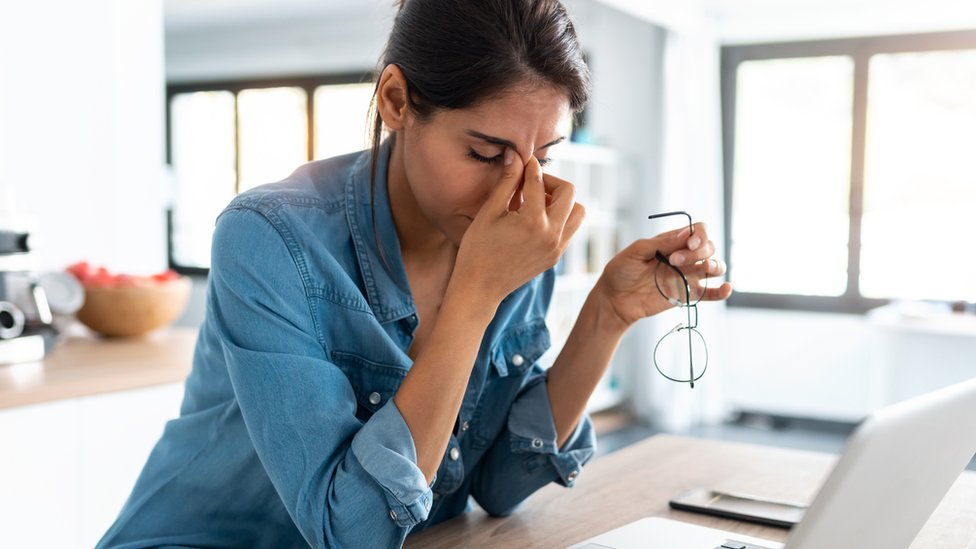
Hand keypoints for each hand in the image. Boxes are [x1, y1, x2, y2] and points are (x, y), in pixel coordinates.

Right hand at [451, 149, 585, 304]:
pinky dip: (559, 218)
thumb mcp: (489, 212)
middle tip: (531, 184)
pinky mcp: (556, 257)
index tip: (523, 160)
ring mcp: (557, 248)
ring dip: (561, 201)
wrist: (479, 288)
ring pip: (577, 212)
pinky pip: (570, 229)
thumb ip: (507, 182)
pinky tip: (536, 219)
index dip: (529, 167)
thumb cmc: (477, 249)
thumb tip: (515, 155)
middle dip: (550, 182)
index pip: (538, 181)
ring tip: (537, 202)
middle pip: (569, 192)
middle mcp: (551, 235)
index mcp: (533, 221)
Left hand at [593, 222, 732, 327]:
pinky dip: (722, 291)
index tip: (688, 243)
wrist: (614, 299)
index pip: (698, 231)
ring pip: (714, 266)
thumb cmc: (621, 271)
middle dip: (697, 251)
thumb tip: (685, 235)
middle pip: (708, 247)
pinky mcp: (687, 295)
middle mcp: (684, 256)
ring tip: (705, 268)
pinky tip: (726, 288)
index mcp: (672, 241)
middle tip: (674, 261)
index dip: (699, 235)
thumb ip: (660, 243)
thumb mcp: (636, 252)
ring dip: (715, 265)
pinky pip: (710, 293)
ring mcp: (687, 275)